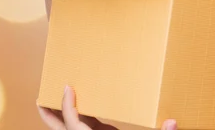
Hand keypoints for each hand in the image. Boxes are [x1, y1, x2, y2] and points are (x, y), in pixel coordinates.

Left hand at [37, 86, 177, 129]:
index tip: (65, 87)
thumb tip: (173, 122)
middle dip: (49, 116)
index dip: (66, 105)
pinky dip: (81, 118)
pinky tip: (86, 107)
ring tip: (60, 97)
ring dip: (63, 116)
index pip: (73, 123)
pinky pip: (84, 128)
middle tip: (41, 98)